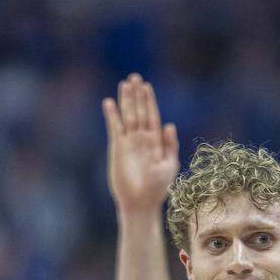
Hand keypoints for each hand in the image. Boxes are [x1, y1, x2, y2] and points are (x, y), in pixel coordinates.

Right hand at [103, 74, 178, 215]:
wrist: (141, 201)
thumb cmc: (158, 186)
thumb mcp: (170, 165)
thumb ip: (170, 145)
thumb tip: (169, 125)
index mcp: (156, 141)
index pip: (152, 116)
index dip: (150, 101)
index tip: (147, 86)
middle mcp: (142, 138)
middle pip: (139, 111)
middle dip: (137, 95)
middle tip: (134, 77)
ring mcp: (129, 142)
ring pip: (127, 116)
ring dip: (126, 101)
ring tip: (124, 84)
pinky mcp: (117, 148)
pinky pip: (114, 128)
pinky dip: (112, 115)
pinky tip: (109, 103)